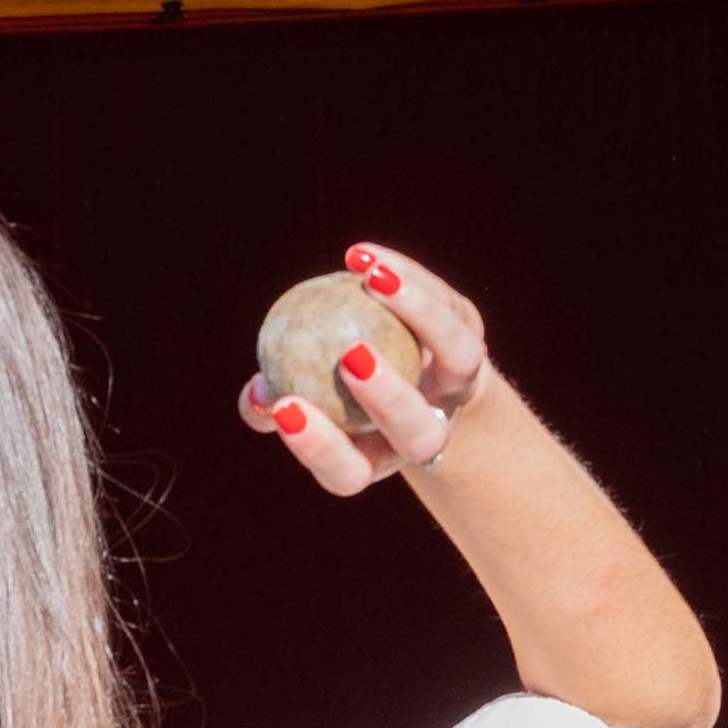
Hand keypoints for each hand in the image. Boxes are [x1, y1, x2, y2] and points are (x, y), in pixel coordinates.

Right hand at [241, 243, 494, 501]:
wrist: (411, 383)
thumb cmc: (334, 398)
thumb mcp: (301, 405)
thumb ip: (270, 407)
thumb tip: (256, 397)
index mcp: (376, 460)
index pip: (349, 471)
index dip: (320, 446)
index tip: (287, 406)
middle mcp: (426, 433)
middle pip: (417, 431)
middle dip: (389, 397)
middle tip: (352, 354)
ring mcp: (459, 386)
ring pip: (460, 357)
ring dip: (419, 314)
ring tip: (371, 279)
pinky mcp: (471, 337)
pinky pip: (445, 305)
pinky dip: (408, 277)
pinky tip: (361, 255)